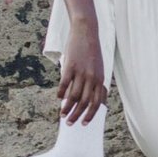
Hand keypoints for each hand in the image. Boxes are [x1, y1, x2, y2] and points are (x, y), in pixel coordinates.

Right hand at [53, 0, 106, 123]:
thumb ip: (96, 83)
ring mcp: (81, 72)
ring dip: (67, 108)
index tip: (84, 124)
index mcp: (100, 79)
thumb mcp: (98, 68)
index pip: (97, 103)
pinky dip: (61, 93)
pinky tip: (57, 98)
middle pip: (85, 102)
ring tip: (62, 115)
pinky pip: (65, 83)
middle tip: (69, 124)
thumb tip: (95, 100)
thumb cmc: (91, 52)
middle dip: (77, 115)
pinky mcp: (71, 66)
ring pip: (73, 96)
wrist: (86, 32)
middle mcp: (92, 78)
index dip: (91, 115)